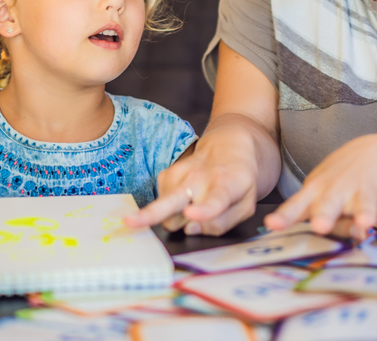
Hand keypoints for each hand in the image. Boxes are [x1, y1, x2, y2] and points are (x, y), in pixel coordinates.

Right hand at [125, 125, 260, 235]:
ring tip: (192, 208)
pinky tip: (185, 200)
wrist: (229, 146)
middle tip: (131, 222)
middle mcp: (200, 178)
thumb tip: (191, 230)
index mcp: (227, 186)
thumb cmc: (239, 181)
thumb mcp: (245, 206)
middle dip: (152, 212)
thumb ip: (222, 223)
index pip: (215, 200)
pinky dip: (171, 208)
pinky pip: (161, 202)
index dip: (203, 210)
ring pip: (164, 207)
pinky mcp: (166, 174)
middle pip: (173, 199)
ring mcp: (180, 174)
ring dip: (174, 217)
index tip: (192, 215)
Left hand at [264, 134, 376, 239]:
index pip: (297, 205)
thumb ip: (318, 220)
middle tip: (320, 226)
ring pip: (362, 205)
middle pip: (329, 204)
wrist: (371, 152)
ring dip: (364, 214)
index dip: (285, 215)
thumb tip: (322, 237)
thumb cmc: (337, 182)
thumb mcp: (321, 196)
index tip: (273, 224)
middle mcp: (337, 191)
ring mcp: (360, 192)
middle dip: (325, 214)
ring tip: (365, 225)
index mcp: (316, 192)